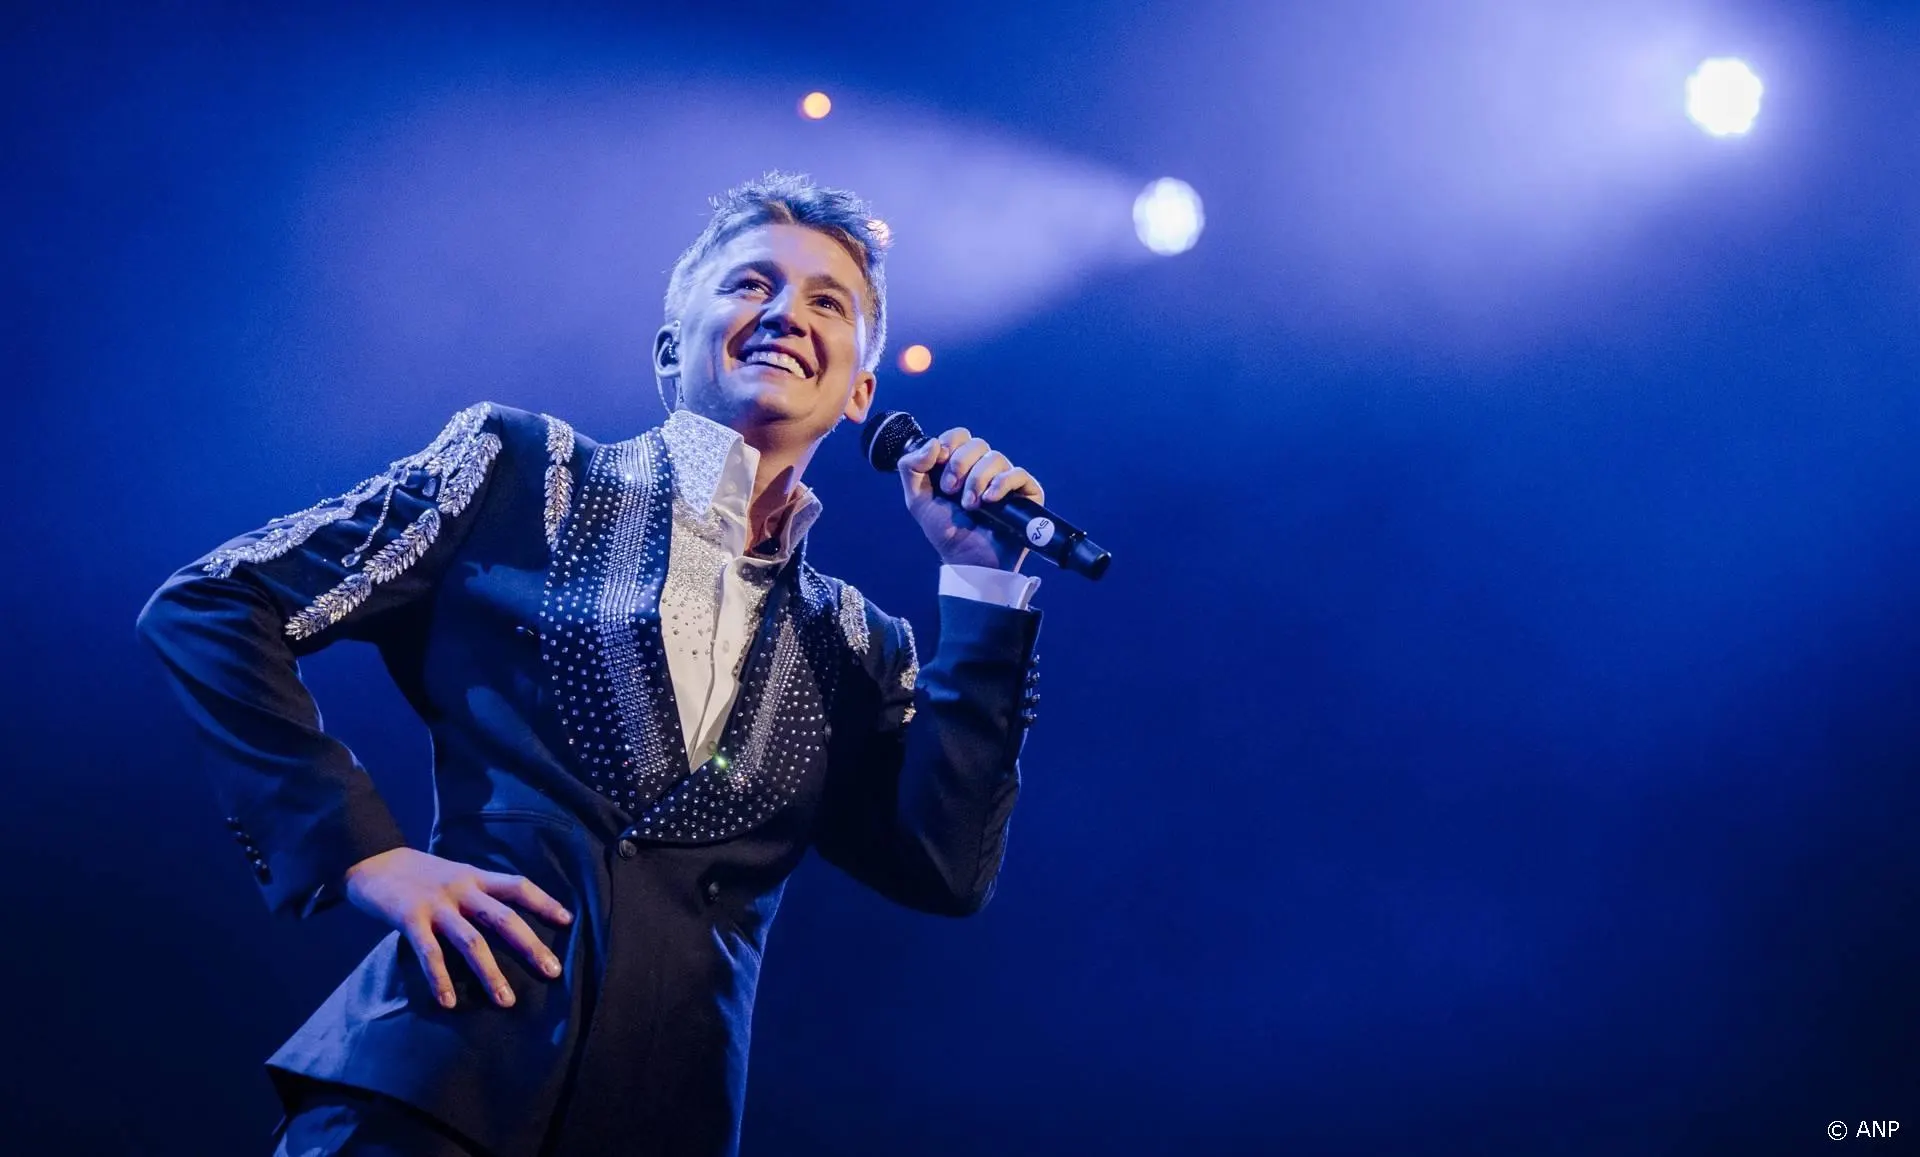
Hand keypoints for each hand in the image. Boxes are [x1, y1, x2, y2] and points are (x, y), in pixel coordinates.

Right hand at [343, 846, 572, 1009]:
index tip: (568, 920)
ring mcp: (436, 904)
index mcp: (475, 877)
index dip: (544, 901)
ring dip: (491, 973)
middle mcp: (461, 889)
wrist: (370, 859)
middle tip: (553, 971)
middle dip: (530, 945)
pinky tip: (448, 1002)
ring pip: (472, 941)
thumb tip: (506, 917)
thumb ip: (477, 891)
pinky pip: (429, 952)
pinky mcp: (409, 918)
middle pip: (504, 917)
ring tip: (506, 1001)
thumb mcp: (454, 874)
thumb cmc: (417, 874)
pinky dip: (440, 978)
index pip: (517, 886)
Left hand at [897, 428, 1045, 570]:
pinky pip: (1018, 474)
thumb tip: (933, 443)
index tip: (940, 464)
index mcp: (960, 465)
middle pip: (977, 443)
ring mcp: (1006, 480)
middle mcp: (984, 469)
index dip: (950, 444)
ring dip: (977, 480)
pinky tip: (989, 501)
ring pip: (996, 458)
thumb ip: (912, 468)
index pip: (960, 435)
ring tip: (970, 505)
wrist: (968, 561)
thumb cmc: (946, 532)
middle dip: (960, 465)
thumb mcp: (917, 500)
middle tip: (951, 491)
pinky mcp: (1026, 493)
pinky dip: (1001, 485)